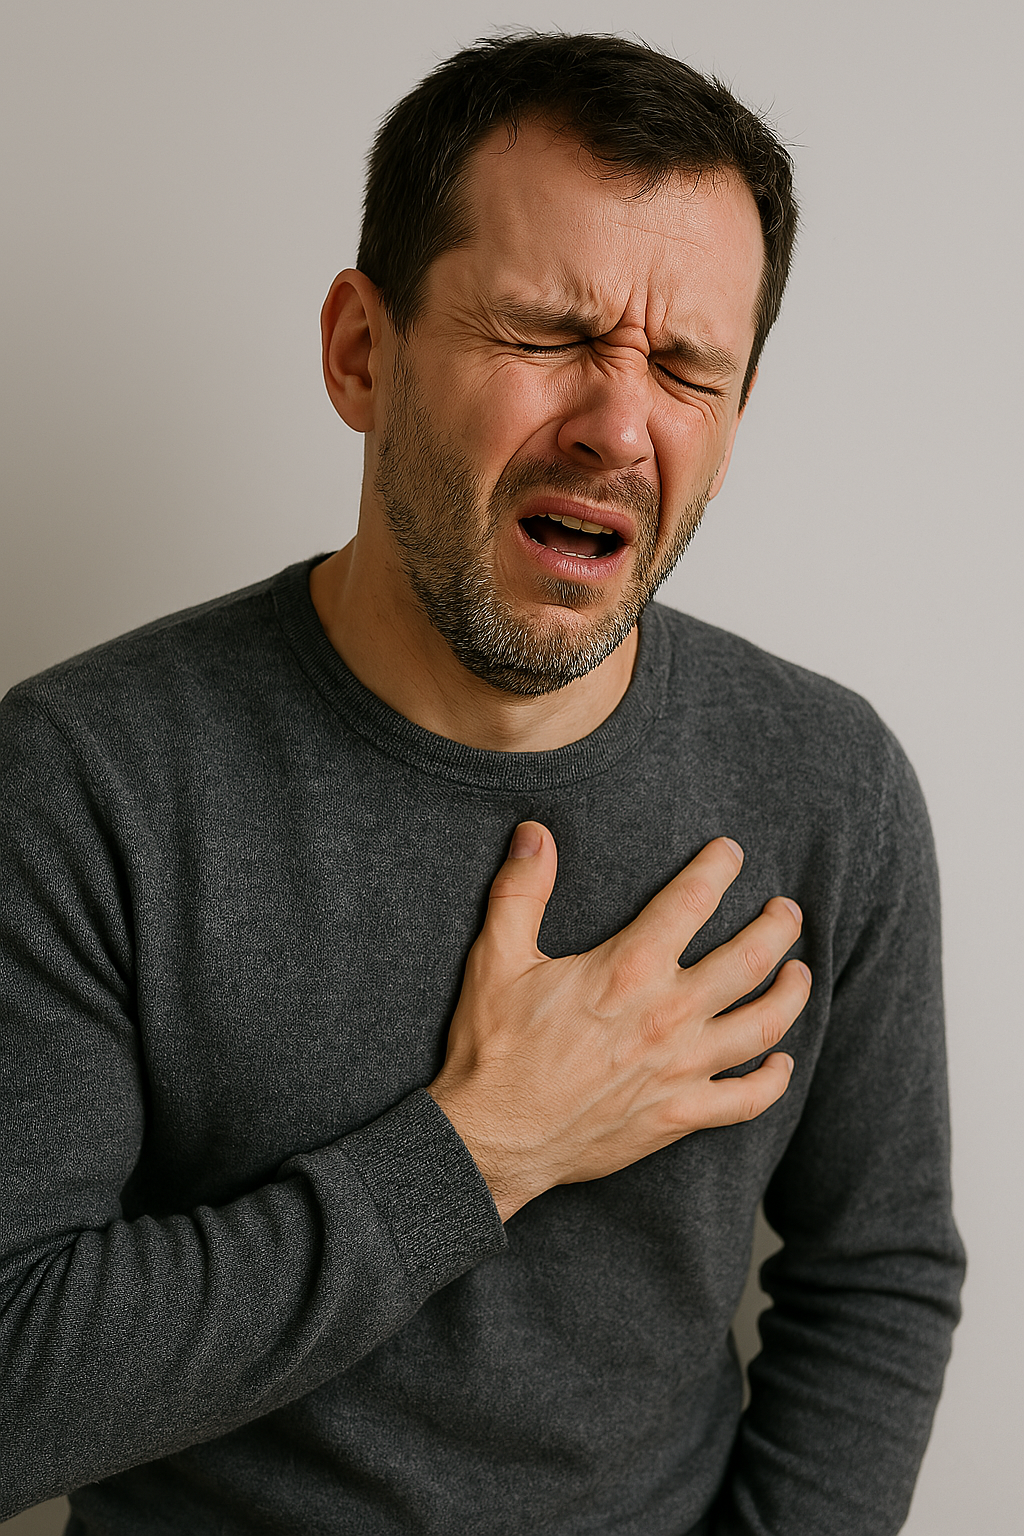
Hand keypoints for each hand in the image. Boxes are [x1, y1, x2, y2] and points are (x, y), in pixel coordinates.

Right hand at [427, 823, 808, 1221]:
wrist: (493, 1138)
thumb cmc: (494, 1049)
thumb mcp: (497, 959)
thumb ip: (521, 891)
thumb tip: (534, 834)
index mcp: (628, 969)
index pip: (691, 901)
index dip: (718, 869)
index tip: (731, 853)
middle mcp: (668, 1015)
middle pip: (749, 958)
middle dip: (777, 927)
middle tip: (788, 910)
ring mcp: (681, 1068)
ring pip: (763, 1024)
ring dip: (791, 993)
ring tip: (800, 972)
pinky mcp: (679, 1115)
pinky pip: (748, 1099)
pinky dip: (773, 1078)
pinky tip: (781, 1060)